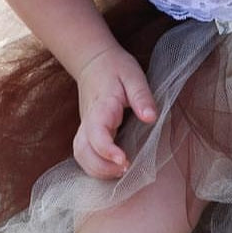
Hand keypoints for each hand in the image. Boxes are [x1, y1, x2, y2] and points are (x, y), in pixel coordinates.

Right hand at [73, 46, 157, 178]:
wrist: (93, 61)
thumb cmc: (115, 67)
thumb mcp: (133, 76)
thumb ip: (142, 97)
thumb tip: (151, 118)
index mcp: (101, 107)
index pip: (96, 133)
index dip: (106, 150)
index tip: (124, 160)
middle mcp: (88, 120)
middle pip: (83, 151)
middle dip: (102, 167)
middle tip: (127, 169)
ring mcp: (85, 127)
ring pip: (81, 155)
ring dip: (97, 170)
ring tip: (121, 171)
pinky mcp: (87, 132)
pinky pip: (85, 154)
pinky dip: (96, 167)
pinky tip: (114, 168)